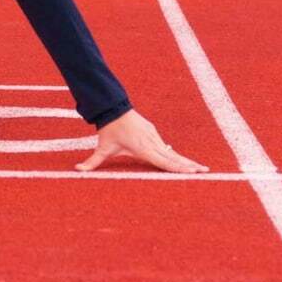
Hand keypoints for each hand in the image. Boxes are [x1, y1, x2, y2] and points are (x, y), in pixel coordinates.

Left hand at [75, 109, 207, 173]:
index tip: (191, 172)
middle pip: (174, 158)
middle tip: (205, 172)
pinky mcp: (154, 134)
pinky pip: (166, 148)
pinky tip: (185, 163)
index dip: (178, 168)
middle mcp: (152, 143)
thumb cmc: (109, 131)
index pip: (164, 161)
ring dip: (186, 161)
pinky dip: (176, 156)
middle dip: (189, 165)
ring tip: (199, 169)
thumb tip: (76, 171)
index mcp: (143, 148)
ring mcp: (155, 137)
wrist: (114, 109)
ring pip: (173, 153)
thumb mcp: (102, 148)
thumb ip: (91, 162)